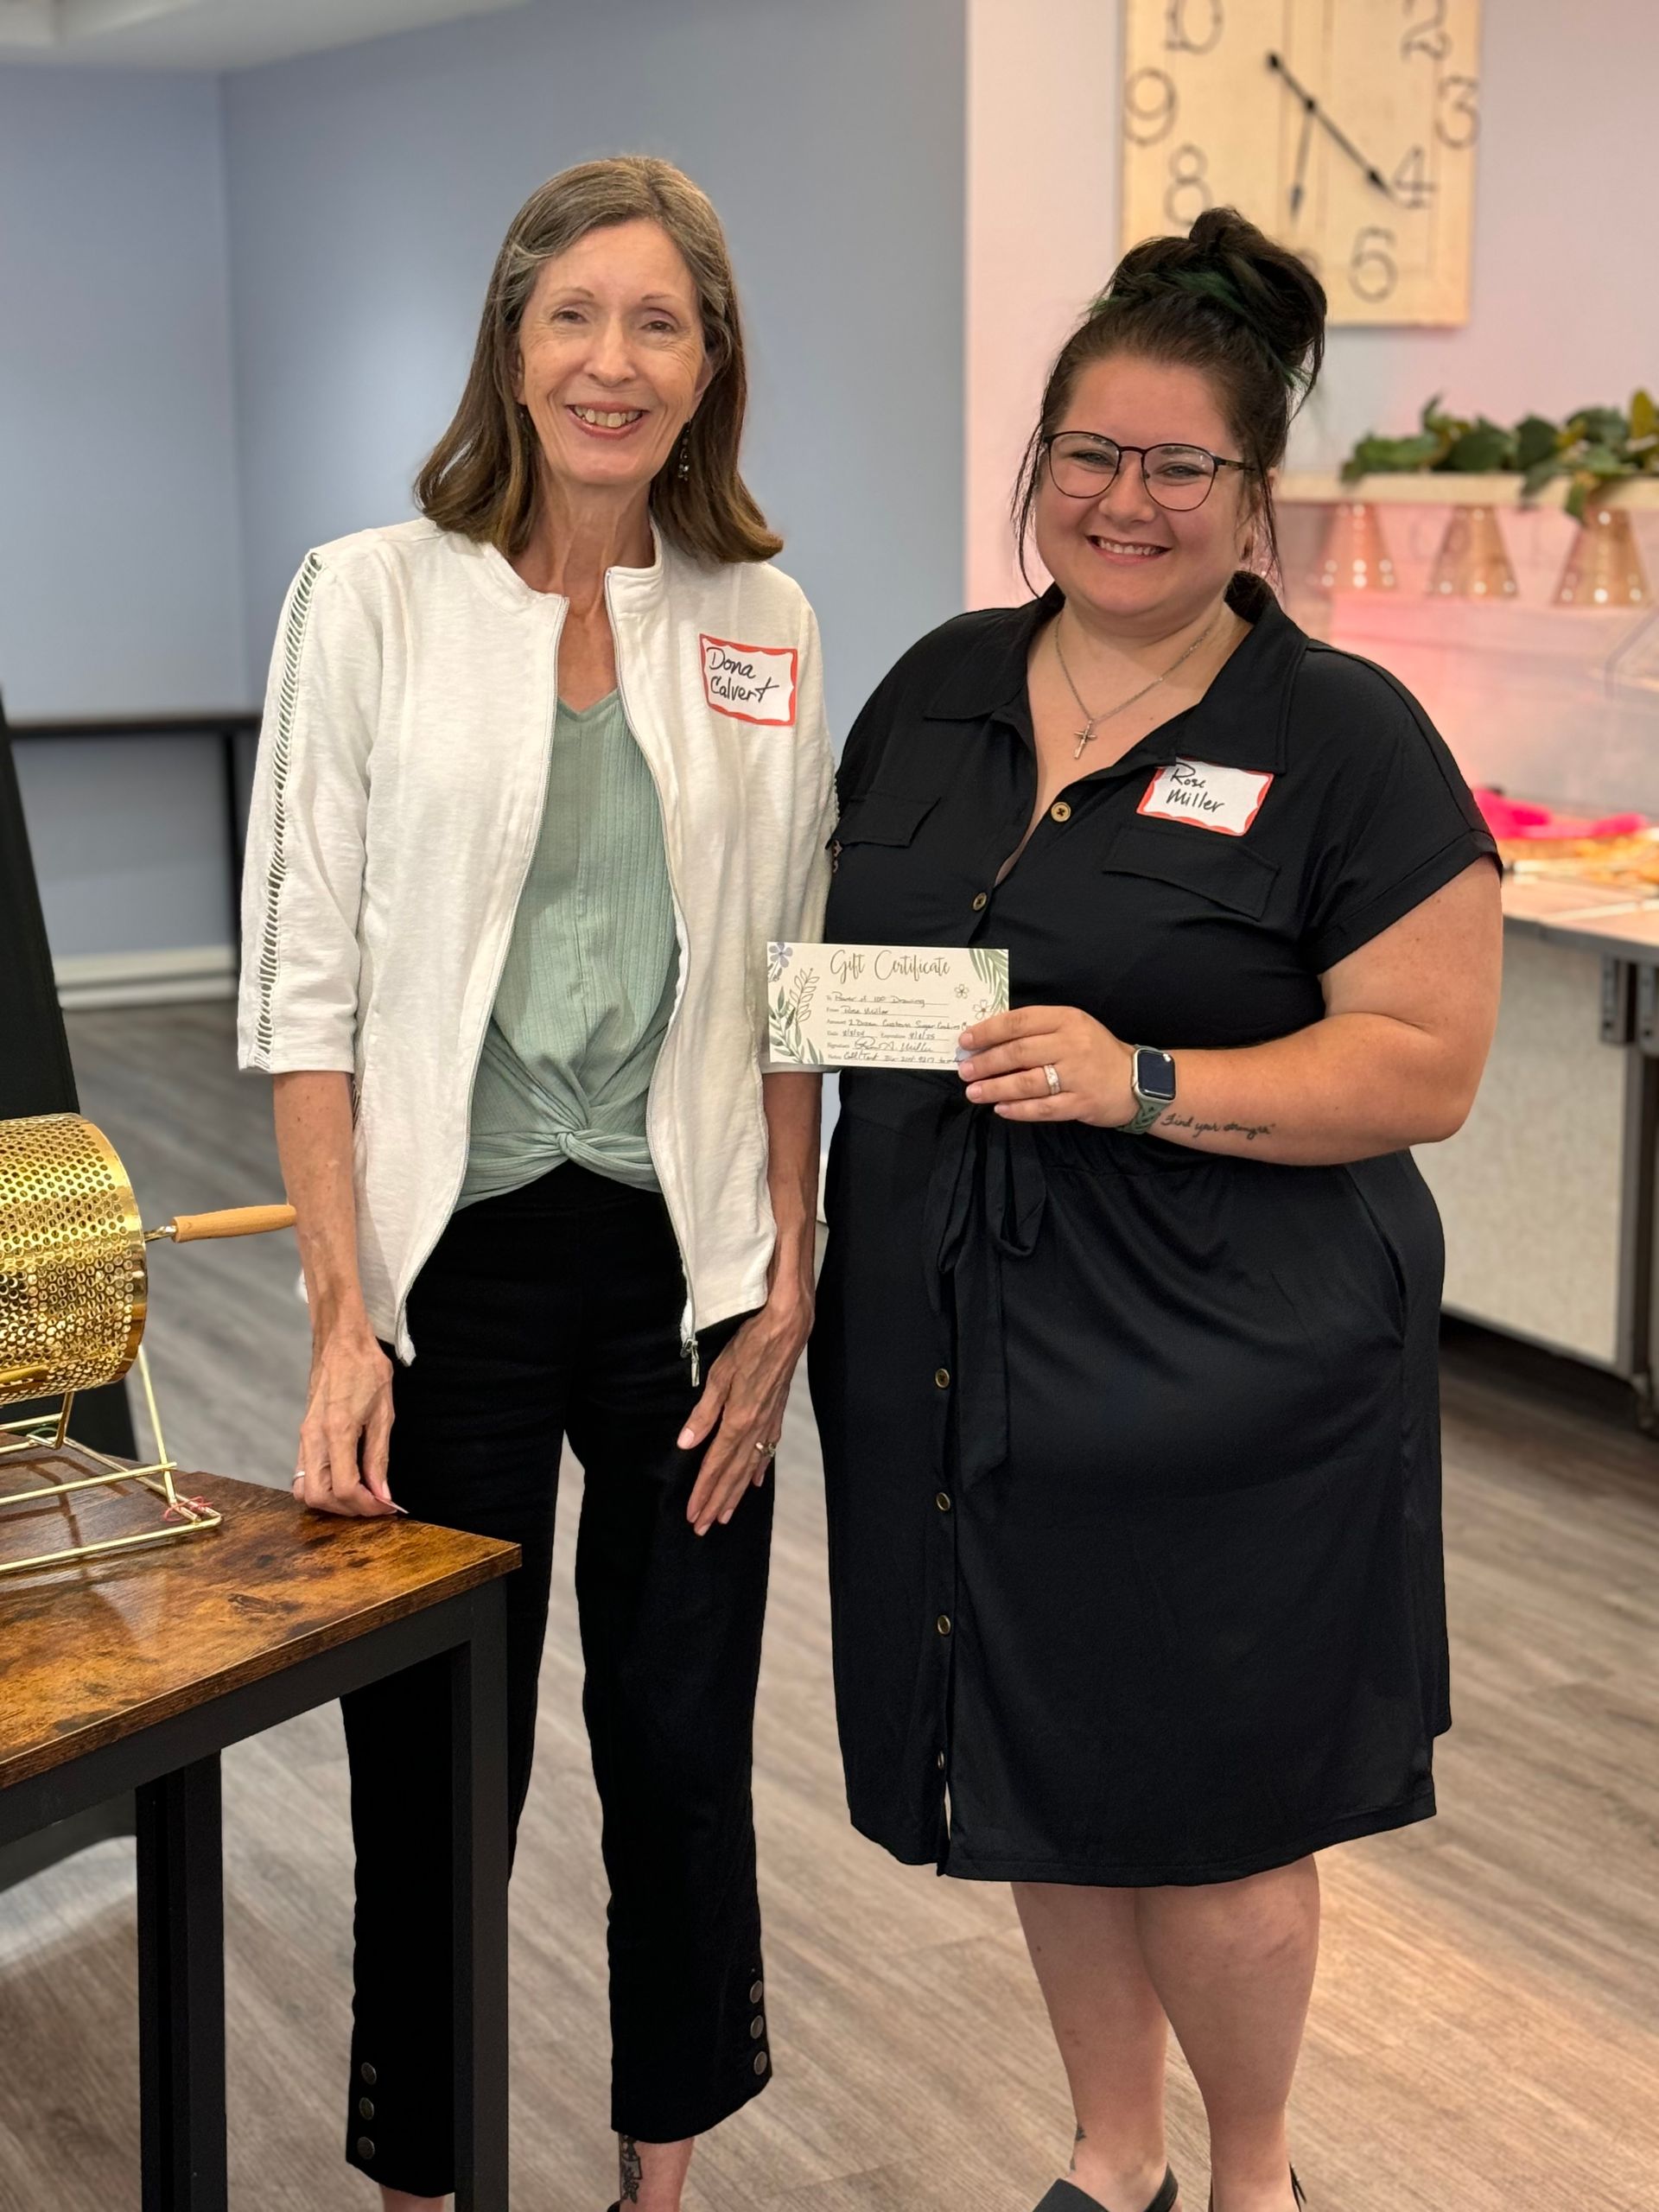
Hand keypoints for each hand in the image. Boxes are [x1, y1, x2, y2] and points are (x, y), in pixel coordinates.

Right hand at [292, 1327, 397, 1517]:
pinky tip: (345, 1481)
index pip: (345, 1488)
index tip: (387, 1506)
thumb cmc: (366, 1368)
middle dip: (348, 1510)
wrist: (341, 1341)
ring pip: (305, 1490)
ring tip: (360, 1496)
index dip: (368, 1505)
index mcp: (338, 1431)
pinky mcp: (303, 1435)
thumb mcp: (384, 1412)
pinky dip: (322, 1487)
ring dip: (332, 1502)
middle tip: (374, 1505)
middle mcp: (314, 1438)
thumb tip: (382, 1493)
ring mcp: (305, 1437)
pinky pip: (303, 1474)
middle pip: (318, 1497)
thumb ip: (379, 1457)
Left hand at [679, 1287, 812, 1536]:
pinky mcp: (776, 1414)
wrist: (786, 1330)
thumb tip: (686, 1443)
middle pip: (732, 1473)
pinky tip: (754, 1482)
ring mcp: (768, 1423)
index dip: (703, 1491)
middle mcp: (755, 1428)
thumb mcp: (718, 1376)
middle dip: (716, 1501)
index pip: (715, 1464)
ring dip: (735, 1493)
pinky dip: (759, 1469)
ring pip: (750, 1467)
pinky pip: (767, 1451)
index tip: (693, 1513)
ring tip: (724, 1515)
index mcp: (738, 1421)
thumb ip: (703, 1413)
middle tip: (703, 1527)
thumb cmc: (750, 1346)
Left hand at [958, 1006, 1136, 1125]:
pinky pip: (1043, 1108)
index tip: (965, 1041)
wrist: (1137, 1080)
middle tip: (965, 1071)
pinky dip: (1018, 1110)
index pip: (1019, 1021)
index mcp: (1067, 1019)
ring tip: (974, 1092)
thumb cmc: (1095, 1051)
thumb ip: (1037, 1029)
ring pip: (1027, 1082)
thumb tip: (990, 1039)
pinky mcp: (1081, 1103)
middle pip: (1019, 1052)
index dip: (988, 1031)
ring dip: (996, 1088)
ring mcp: (1077, 1075)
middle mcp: (1072, 1044)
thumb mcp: (1072, 1027)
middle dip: (986, 1063)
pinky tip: (1000, 1109)